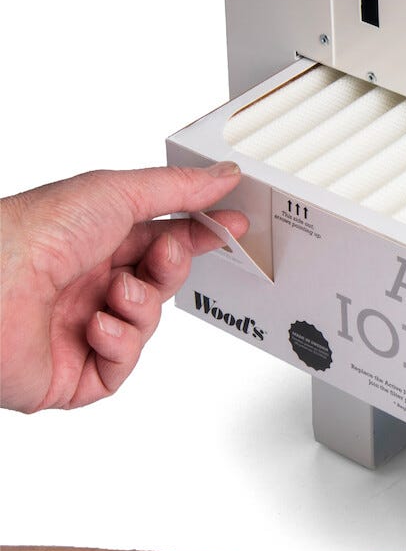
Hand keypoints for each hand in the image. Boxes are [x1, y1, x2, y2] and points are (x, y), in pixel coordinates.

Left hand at [0, 165, 246, 411]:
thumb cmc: (28, 234)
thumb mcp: (114, 193)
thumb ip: (176, 188)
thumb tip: (220, 178)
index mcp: (87, 239)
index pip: (159, 237)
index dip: (198, 233)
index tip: (233, 226)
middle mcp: (81, 283)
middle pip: (158, 282)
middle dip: (169, 269)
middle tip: (164, 256)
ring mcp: (78, 328)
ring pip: (146, 325)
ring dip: (140, 307)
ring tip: (115, 295)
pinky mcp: (75, 372)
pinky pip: (123, 366)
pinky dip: (119, 344)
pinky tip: (94, 327)